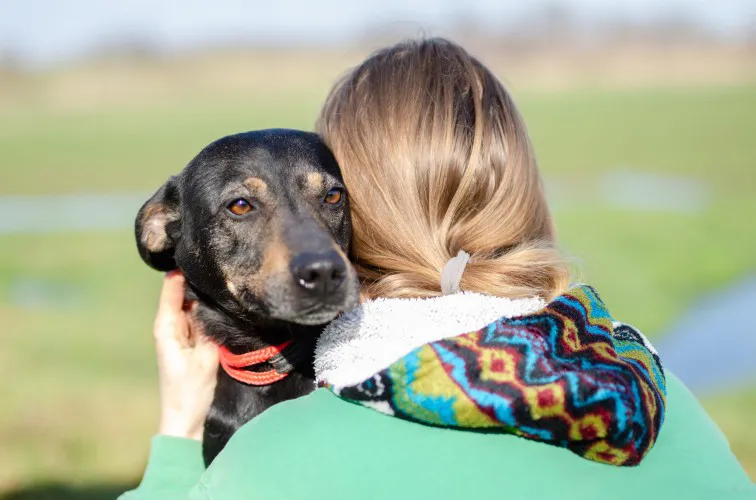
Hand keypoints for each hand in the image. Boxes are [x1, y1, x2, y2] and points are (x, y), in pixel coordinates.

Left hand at [153, 270, 218, 440]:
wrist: (188, 425)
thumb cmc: (191, 394)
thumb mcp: (204, 358)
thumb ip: (210, 327)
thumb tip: (216, 299)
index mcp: (167, 326)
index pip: (172, 286)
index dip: (183, 267)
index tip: (199, 248)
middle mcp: (173, 326)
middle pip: (184, 291)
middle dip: (199, 277)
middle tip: (221, 258)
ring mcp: (184, 335)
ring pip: (195, 304)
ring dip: (207, 293)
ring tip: (227, 275)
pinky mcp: (195, 344)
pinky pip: (202, 318)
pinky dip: (212, 310)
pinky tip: (227, 303)